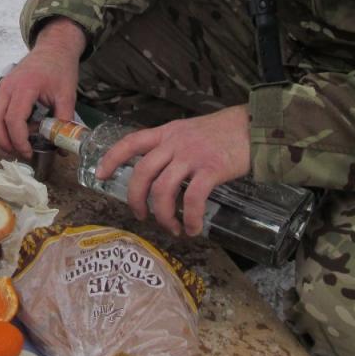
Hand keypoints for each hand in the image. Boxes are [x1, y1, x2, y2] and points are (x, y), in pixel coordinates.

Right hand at [0, 18, 86, 157]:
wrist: (53, 47)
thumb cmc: (61, 69)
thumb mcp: (67, 95)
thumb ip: (64, 121)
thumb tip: (63, 148)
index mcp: (24, 87)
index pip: (14, 119)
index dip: (19, 140)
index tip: (29, 153)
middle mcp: (8, 86)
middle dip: (4, 141)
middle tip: (19, 154)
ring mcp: (2, 86)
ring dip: (0, 134)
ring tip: (17, 145)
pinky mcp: (3, 88)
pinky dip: (2, 124)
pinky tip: (18, 131)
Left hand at [96, 107, 250, 236]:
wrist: (254, 127)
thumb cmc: (223, 132)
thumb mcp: (189, 131)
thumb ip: (172, 147)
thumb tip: (160, 172)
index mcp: (167, 133)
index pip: (131, 142)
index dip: (111, 158)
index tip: (100, 175)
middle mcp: (175, 143)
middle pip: (143, 173)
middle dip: (136, 199)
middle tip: (141, 216)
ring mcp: (192, 156)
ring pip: (164, 190)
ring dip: (164, 215)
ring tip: (172, 228)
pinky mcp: (211, 170)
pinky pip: (193, 199)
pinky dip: (192, 218)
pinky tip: (194, 228)